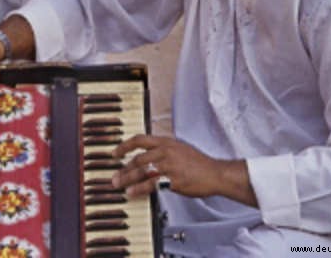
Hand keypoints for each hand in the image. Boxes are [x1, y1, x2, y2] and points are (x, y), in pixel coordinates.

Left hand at [111, 135, 228, 198]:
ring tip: (118, 184)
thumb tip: (146, 157)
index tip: (115, 153)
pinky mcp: (173, 180)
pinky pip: (151, 184)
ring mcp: (169, 165)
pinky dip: (139, 189)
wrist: (215, 173)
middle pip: (138, 158)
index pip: (139, 139)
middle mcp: (165, 151)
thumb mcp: (179, 148)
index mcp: (166, 142)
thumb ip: (163, 150)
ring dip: (127, 178)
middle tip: (115, 176)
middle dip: (123, 168)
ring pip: (142, 171)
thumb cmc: (199, 163)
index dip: (124, 146)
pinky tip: (132, 192)